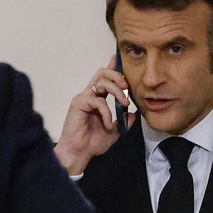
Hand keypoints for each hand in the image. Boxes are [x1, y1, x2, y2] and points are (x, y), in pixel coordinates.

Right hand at [54, 55, 134, 174]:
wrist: (79, 153)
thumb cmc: (91, 143)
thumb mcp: (114, 132)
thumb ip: (123, 122)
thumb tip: (133, 114)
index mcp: (96, 99)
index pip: (104, 79)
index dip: (112, 67)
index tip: (118, 58)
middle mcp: (89, 95)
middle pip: (102, 73)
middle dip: (117, 76)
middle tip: (127, 87)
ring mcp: (83, 98)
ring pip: (101, 82)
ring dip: (117, 91)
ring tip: (124, 103)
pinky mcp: (78, 104)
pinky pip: (98, 101)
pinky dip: (106, 112)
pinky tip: (107, 124)